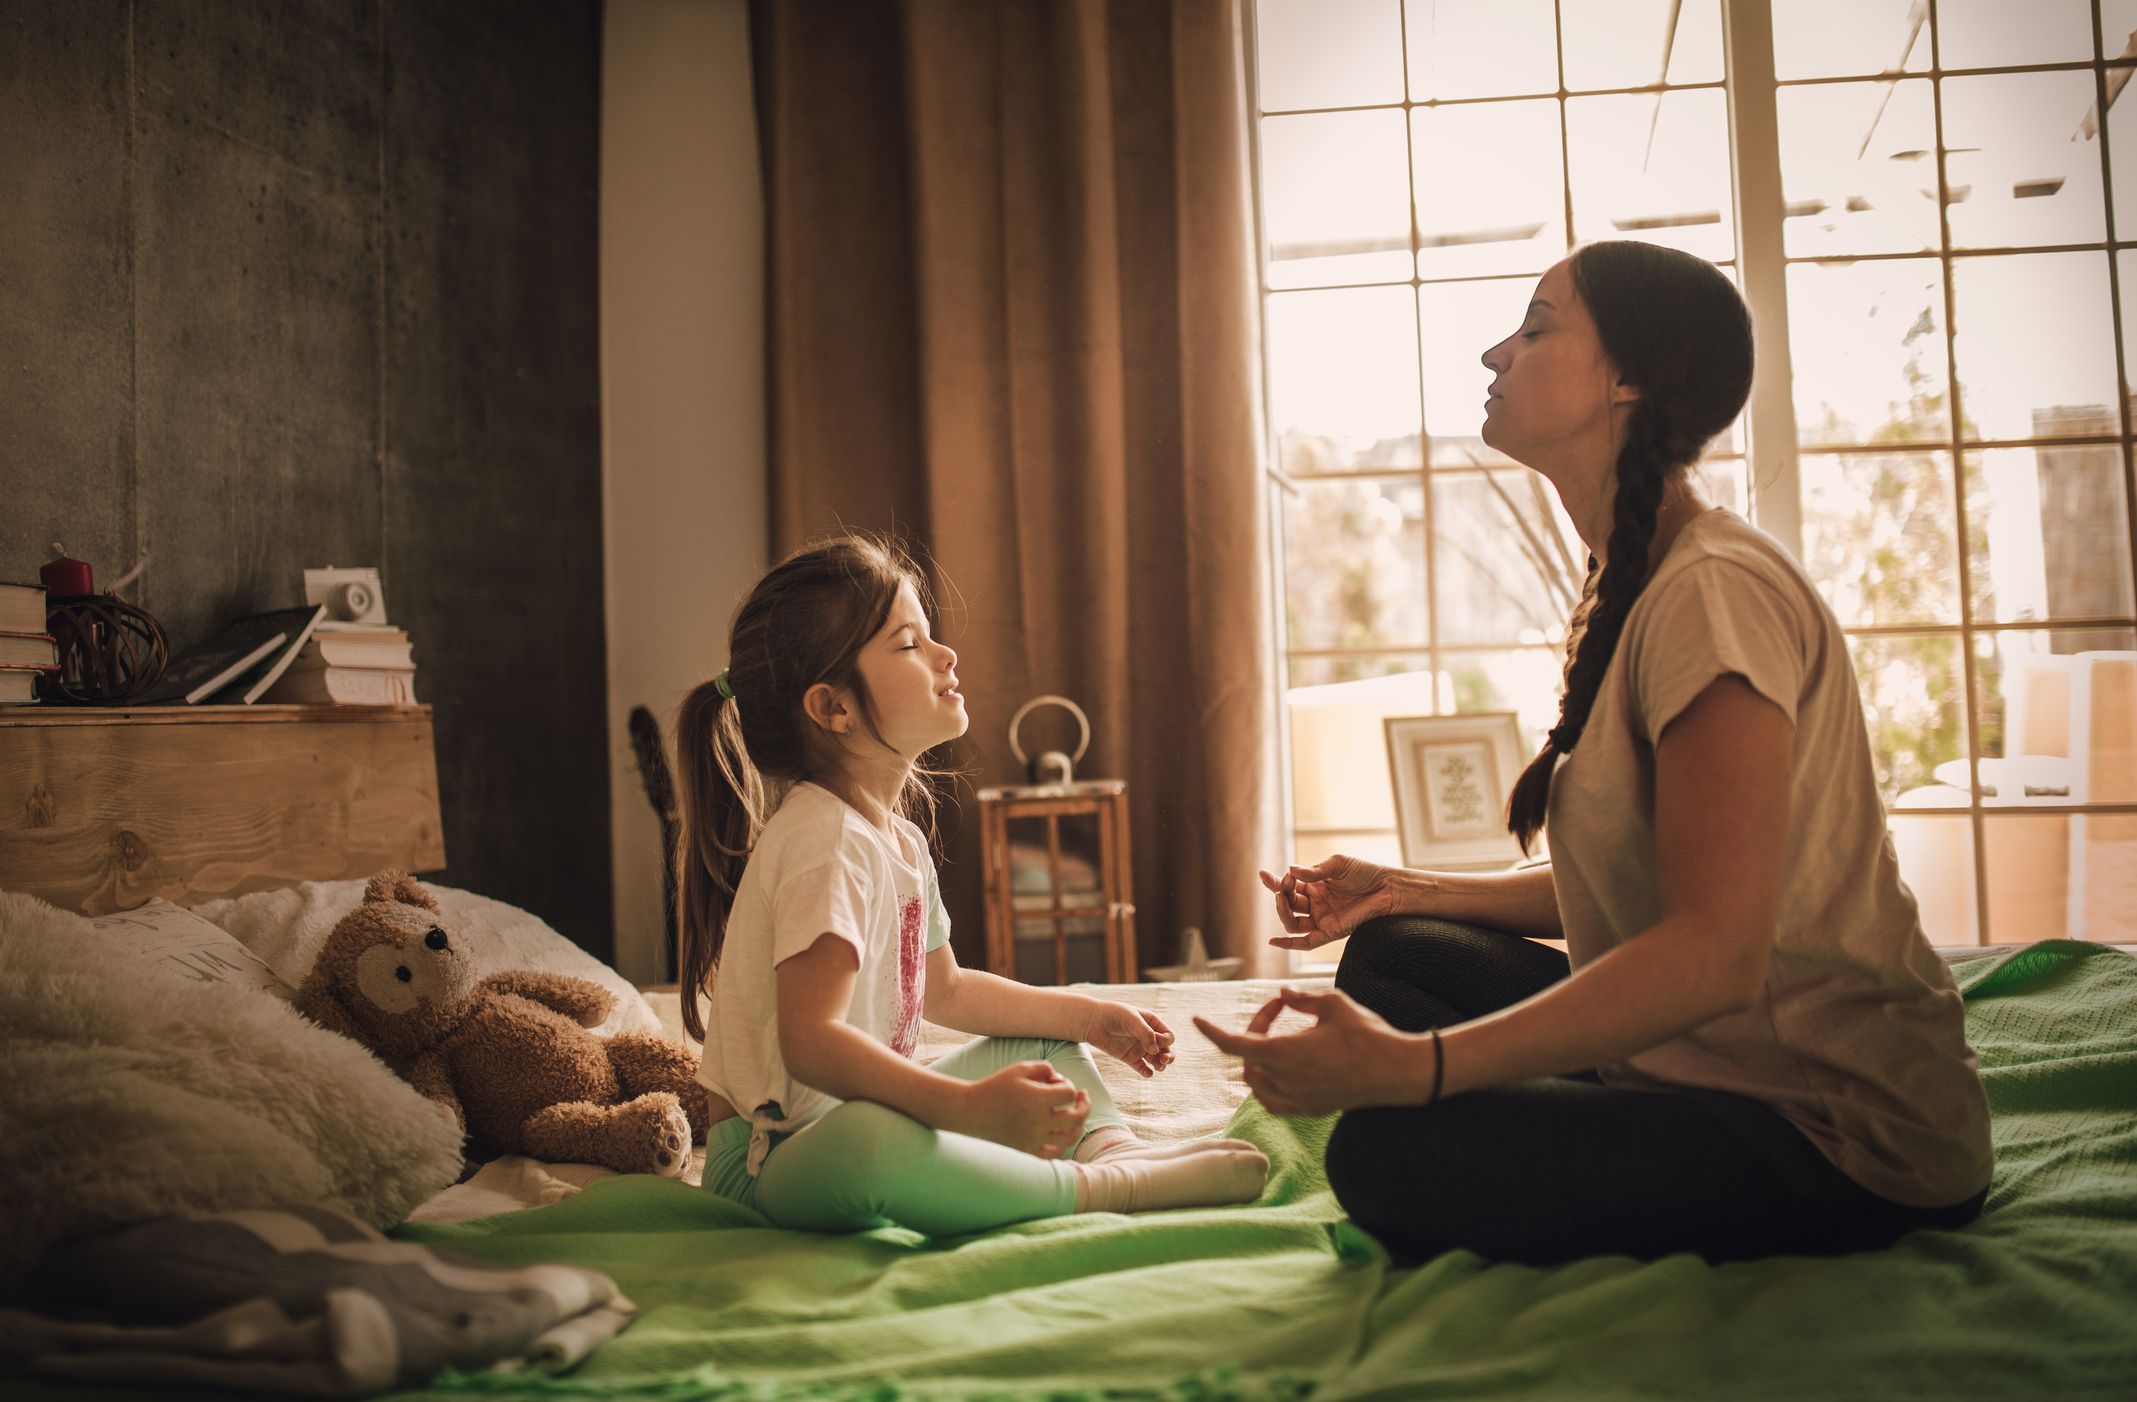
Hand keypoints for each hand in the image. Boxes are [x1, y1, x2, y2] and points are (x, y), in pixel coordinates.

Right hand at [953, 1061, 1089, 1157]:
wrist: (970, 1111)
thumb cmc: (995, 1087)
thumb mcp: (1019, 1069)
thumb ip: (1044, 1068)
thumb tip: (1061, 1080)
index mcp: (1036, 1098)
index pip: (1070, 1093)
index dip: (1069, 1085)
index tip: (1056, 1083)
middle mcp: (1037, 1121)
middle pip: (1077, 1118)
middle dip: (1084, 1105)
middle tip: (1082, 1098)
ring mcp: (1033, 1139)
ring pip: (1070, 1138)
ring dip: (1078, 1125)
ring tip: (1075, 1116)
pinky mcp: (1027, 1151)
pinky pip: (1055, 1153)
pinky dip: (1063, 1144)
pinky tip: (1061, 1134)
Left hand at [1083, 1000, 1174, 1076]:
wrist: (1093, 1022)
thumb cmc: (1114, 1014)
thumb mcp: (1132, 1018)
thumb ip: (1145, 1033)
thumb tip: (1156, 1050)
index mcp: (1152, 1023)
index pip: (1168, 1035)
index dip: (1166, 1041)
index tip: (1157, 1041)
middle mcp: (1148, 1036)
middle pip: (1166, 1049)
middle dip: (1169, 1055)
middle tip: (1164, 1060)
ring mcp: (1139, 1048)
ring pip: (1156, 1059)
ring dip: (1160, 1065)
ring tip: (1158, 1067)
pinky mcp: (1130, 1058)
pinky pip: (1142, 1068)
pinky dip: (1147, 1072)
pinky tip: (1148, 1073)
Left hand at [1192, 987, 1429, 1116]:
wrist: (1398, 1072)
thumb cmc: (1368, 1034)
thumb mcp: (1333, 1004)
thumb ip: (1301, 999)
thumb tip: (1282, 994)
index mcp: (1286, 1053)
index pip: (1234, 1045)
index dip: (1212, 1032)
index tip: (1196, 1020)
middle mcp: (1286, 1081)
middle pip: (1247, 1059)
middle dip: (1253, 1031)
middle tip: (1277, 1009)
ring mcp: (1298, 1100)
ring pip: (1257, 1083)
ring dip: (1257, 1059)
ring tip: (1278, 1035)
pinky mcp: (1310, 1109)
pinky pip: (1274, 1101)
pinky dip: (1269, 1084)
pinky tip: (1283, 1068)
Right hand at [1259, 855, 1396, 949]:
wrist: (1388, 888)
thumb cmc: (1365, 873)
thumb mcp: (1338, 864)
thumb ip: (1314, 871)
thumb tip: (1291, 871)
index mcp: (1315, 886)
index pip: (1288, 886)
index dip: (1274, 882)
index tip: (1264, 875)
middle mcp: (1316, 903)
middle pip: (1288, 904)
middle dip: (1280, 894)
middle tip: (1283, 885)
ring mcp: (1322, 918)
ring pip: (1292, 922)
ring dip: (1282, 911)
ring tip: (1281, 898)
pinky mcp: (1331, 932)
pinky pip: (1306, 942)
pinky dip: (1289, 944)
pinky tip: (1273, 941)